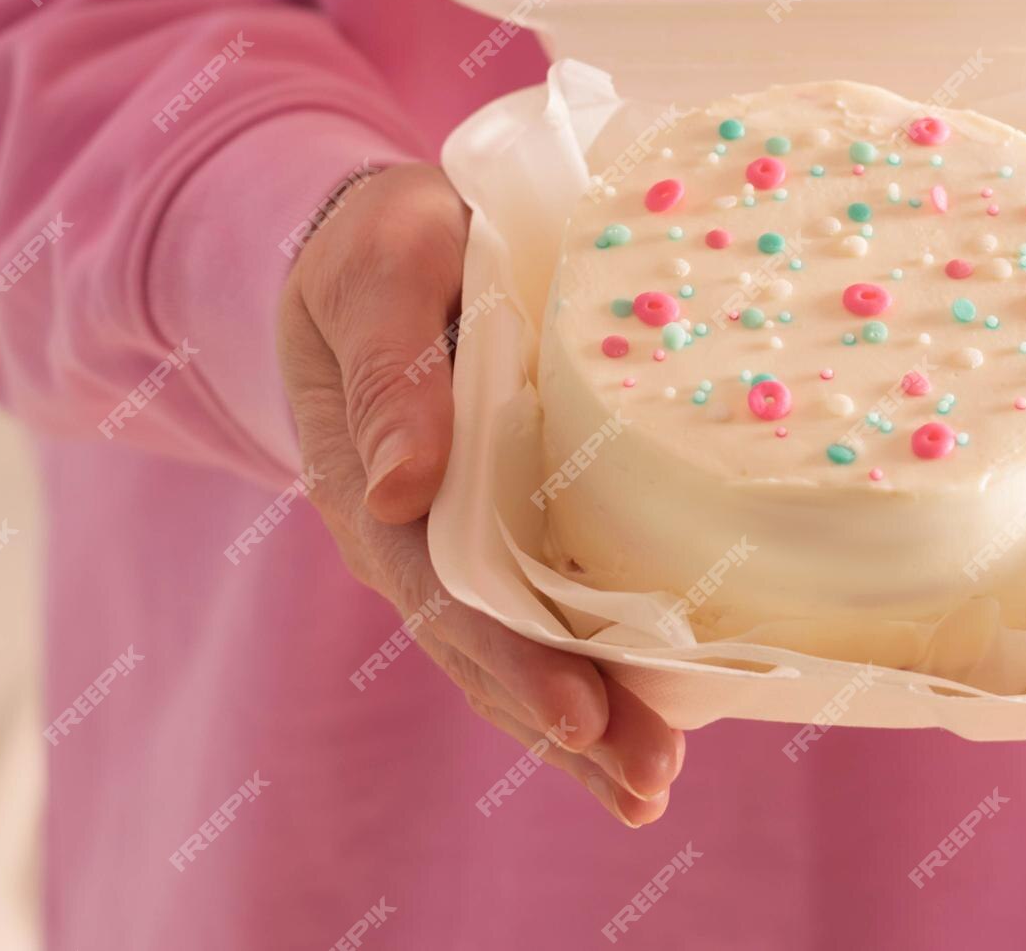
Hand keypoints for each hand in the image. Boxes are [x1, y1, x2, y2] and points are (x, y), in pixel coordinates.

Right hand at [277, 162, 683, 824]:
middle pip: (487, 648)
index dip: (511, 660)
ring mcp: (457, 540)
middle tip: (646, 783)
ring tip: (652, 786)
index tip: (578, 716)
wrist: (378, 240)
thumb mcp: (379, 271)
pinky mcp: (506, 524)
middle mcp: (410, 535)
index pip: (443, 592)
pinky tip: (655, 719)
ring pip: (520, 647)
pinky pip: (546, 610)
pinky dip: (596, 667)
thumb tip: (399, 486)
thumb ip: (390, 370)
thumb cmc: (379, 244)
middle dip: (566, 721)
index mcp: (370, 484)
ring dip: (587, 719)